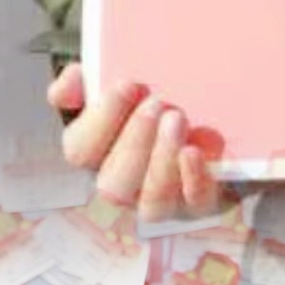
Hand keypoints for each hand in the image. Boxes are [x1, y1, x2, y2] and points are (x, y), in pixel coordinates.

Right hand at [48, 64, 222, 223]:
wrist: (213, 119)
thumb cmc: (156, 103)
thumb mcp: (119, 85)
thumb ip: (87, 79)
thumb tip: (71, 82)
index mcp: (97, 156)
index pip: (79, 152)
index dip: (100, 121)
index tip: (127, 84)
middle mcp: (124, 186)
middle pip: (113, 185)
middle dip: (134, 142)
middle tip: (157, 103)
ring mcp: (162, 202)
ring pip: (151, 202)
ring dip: (161, 159)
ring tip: (177, 118)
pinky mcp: (200, 205)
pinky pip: (195, 204)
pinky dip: (193, 178)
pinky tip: (193, 151)